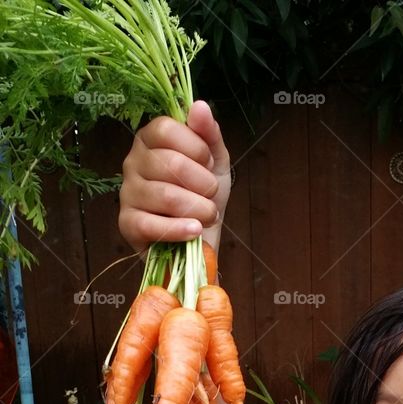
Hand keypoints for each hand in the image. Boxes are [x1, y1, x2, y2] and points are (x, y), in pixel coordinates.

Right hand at [118, 100, 231, 256]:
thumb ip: (208, 133)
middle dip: (203, 183)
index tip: (209, 163)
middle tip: (211, 194)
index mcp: (149, 139)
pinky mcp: (127, 224)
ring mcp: (126, 193)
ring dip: (198, 208)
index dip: (195, 147)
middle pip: (169, 163)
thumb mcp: (215, 161)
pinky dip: (180, 229)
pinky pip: (151, 225)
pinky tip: (195, 231)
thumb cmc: (203, 194)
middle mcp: (132, 162)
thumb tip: (199, 106)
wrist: (201, 237)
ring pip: (165, 196)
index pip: (165, 129)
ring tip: (208, 215)